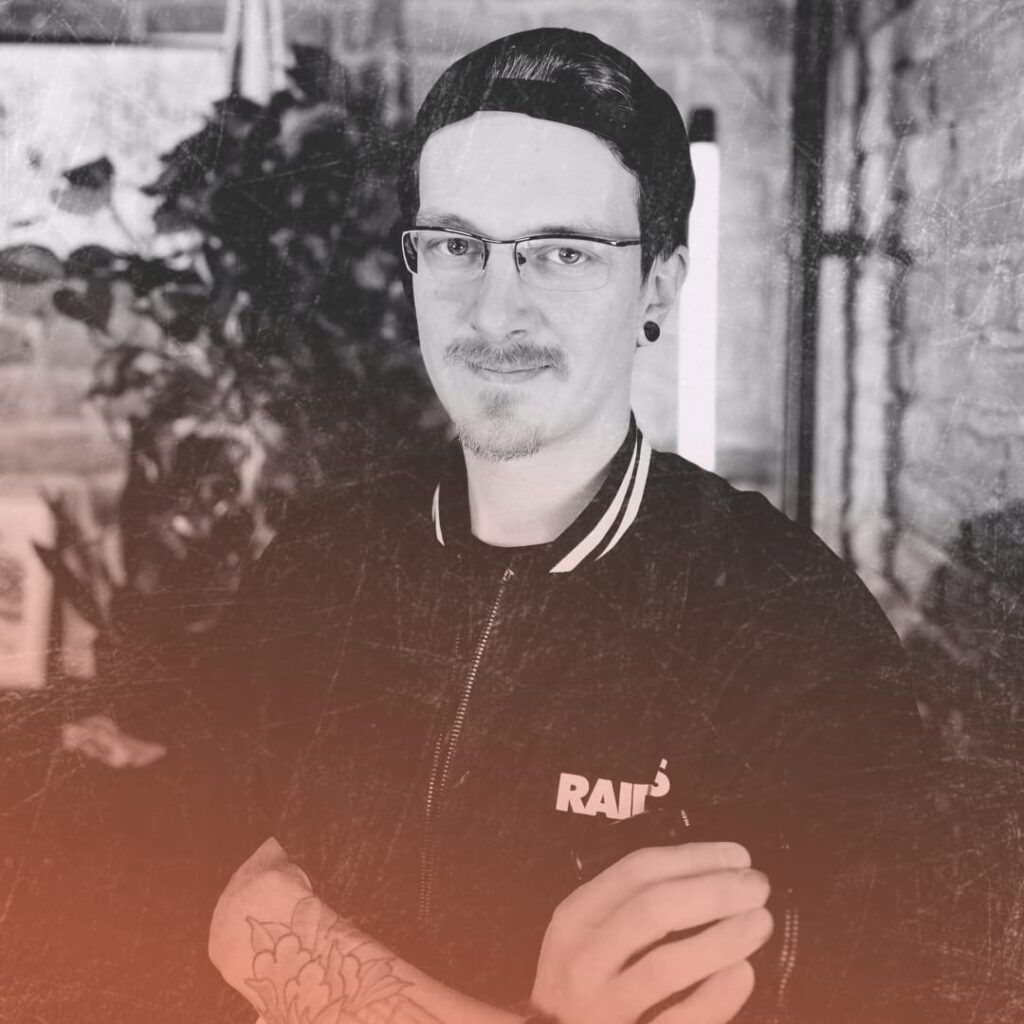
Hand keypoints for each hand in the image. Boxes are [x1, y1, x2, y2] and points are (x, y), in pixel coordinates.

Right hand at [531, 843, 771, 1023]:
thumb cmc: (586, 979)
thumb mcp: (590, 933)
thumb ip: (633, 905)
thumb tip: (715, 871)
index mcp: (575, 918)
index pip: (637, 872)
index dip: (694, 858)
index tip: (738, 856)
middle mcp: (583, 959)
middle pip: (652, 910)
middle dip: (712, 891)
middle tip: (757, 886)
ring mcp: (603, 1006)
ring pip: (665, 966)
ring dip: (721, 939)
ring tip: (761, 921)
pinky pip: (680, 1019)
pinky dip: (716, 995)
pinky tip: (744, 972)